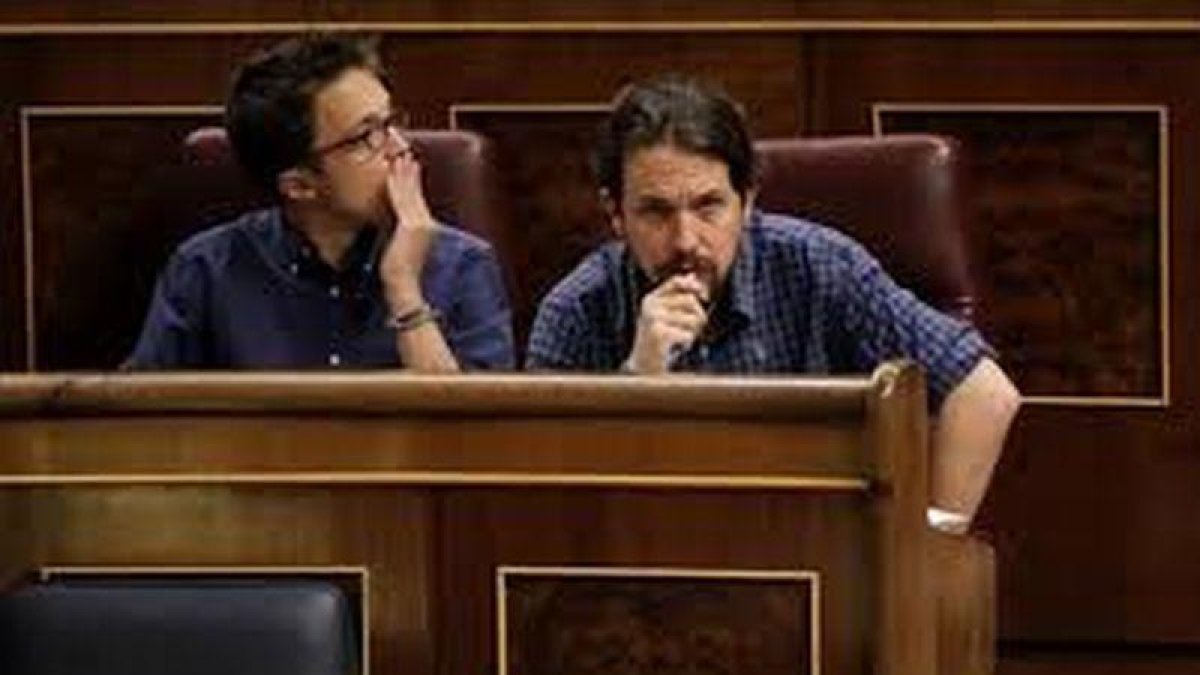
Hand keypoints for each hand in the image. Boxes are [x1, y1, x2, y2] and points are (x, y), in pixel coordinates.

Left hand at [381, 148, 438, 310]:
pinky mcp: (411, 225)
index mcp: (425, 229)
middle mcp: (426, 223)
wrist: (405, 287)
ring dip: (405, 172)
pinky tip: (394, 170)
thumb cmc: (401, 276)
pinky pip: (402, 199)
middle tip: (406, 153)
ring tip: (401, 155)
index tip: (410, 167)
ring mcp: (420, 223)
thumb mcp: (401, 252)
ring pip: (410, 192)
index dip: (413, 182)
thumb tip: (392, 231)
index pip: (418, 200)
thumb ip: (399, 238)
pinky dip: (398, 183)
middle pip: (416, 192)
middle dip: (410, 172)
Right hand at [625, 274, 709, 372]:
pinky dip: (687, 343)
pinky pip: (688, 334)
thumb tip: (692, 275)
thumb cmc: (659, 340)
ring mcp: (653, 319)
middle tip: (688, 330)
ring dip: (692, 332)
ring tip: (679, 339)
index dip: (694, 286)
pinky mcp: (658, 334)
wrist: (644, 366)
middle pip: (691, 301)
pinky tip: (676, 347)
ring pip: (693, 319)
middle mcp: (650, 305)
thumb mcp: (667, 314)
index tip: (704, 296)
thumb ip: (678, 295)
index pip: (677, 281)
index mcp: (651, 298)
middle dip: (697, 317)